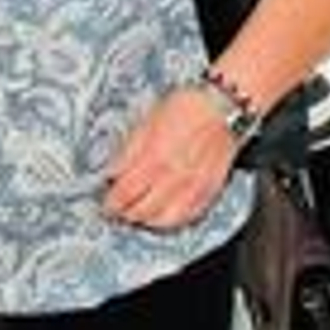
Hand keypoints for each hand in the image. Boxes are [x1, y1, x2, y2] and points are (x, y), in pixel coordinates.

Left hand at [103, 85, 237, 229]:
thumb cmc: (187, 107)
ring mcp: (191, 188)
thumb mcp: (147, 121)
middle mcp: (172, 177)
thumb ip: (129, 150)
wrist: (222, 107)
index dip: (111, 202)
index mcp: (153, 157)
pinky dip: (170, 221)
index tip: (107, 202)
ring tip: (137, 214)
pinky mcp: (208, 192)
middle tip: (117, 209)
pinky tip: (162, 216)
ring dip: (145, 220)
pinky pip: (186, 218)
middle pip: (139, 210)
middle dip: (124, 213)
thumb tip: (113, 171)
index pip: (123, 192)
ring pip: (161, 220)